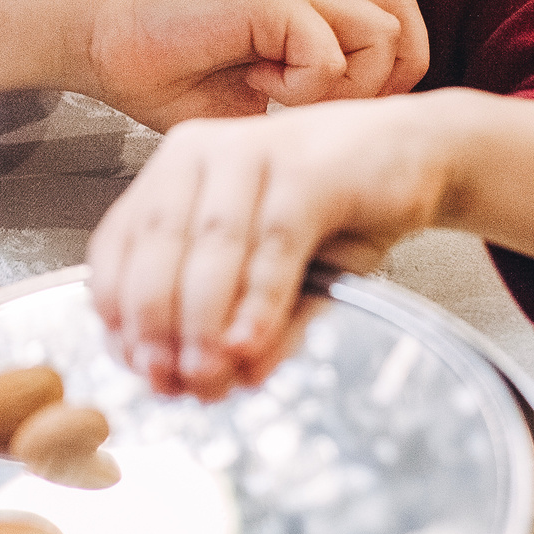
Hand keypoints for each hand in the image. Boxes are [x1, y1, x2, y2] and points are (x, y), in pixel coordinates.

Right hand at [79, 0, 426, 130]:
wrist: (106, 47)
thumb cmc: (170, 78)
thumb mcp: (253, 110)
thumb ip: (301, 119)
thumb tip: (339, 166)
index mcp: (313, 21)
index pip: (399, 31)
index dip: (387, 80)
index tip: (334, 119)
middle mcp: (313, 2)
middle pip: (405, 19)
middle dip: (386, 77)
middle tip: (329, 107)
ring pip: (382, 34)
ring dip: (346, 82)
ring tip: (290, 96)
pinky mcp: (270, 1)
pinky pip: (325, 55)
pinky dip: (299, 87)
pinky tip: (255, 85)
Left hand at [89, 96, 454, 399]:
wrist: (415, 158)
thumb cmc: (334, 211)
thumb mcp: (269, 276)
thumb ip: (235, 321)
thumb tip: (205, 381)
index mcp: (174, 173)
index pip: (119, 246)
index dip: (121, 315)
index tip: (138, 367)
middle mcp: (201, 151)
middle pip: (157, 248)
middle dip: (160, 327)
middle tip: (173, 382)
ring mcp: (253, 150)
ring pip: (213, 246)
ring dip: (204, 322)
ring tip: (210, 375)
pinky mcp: (308, 166)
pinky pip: (274, 242)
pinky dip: (260, 300)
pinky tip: (251, 343)